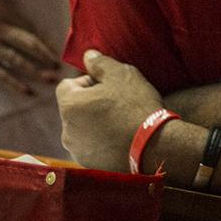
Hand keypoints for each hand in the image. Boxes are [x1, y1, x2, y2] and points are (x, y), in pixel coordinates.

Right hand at [0, 0, 64, 96]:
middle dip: (45, 56)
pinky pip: (0, 76)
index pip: (26, 25)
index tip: (51, 46)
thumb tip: (6, 6)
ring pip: (18, 62)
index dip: (40, 38)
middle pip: (29, 44)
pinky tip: (27, 92)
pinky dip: (15, 85)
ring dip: (37, 71)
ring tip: (50, 80)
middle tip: (58, 65)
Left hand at [56, 50, 163, 169]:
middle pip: (73, 108)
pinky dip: (101, 141)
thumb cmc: (136, 107)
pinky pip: (91, 146)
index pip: (67, 85)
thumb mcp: (121, 74)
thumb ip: (100, 63)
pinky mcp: (90, 165)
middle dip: (90, 103)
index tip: (107, 86)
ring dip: (95, 122)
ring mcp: (78, 150)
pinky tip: (121, 138)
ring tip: (120, 122)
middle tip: (116, 103)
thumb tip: (88, 55)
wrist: (154, 146)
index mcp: (69, 105)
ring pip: (82, 128)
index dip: (87, 81)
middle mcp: (66, 130)